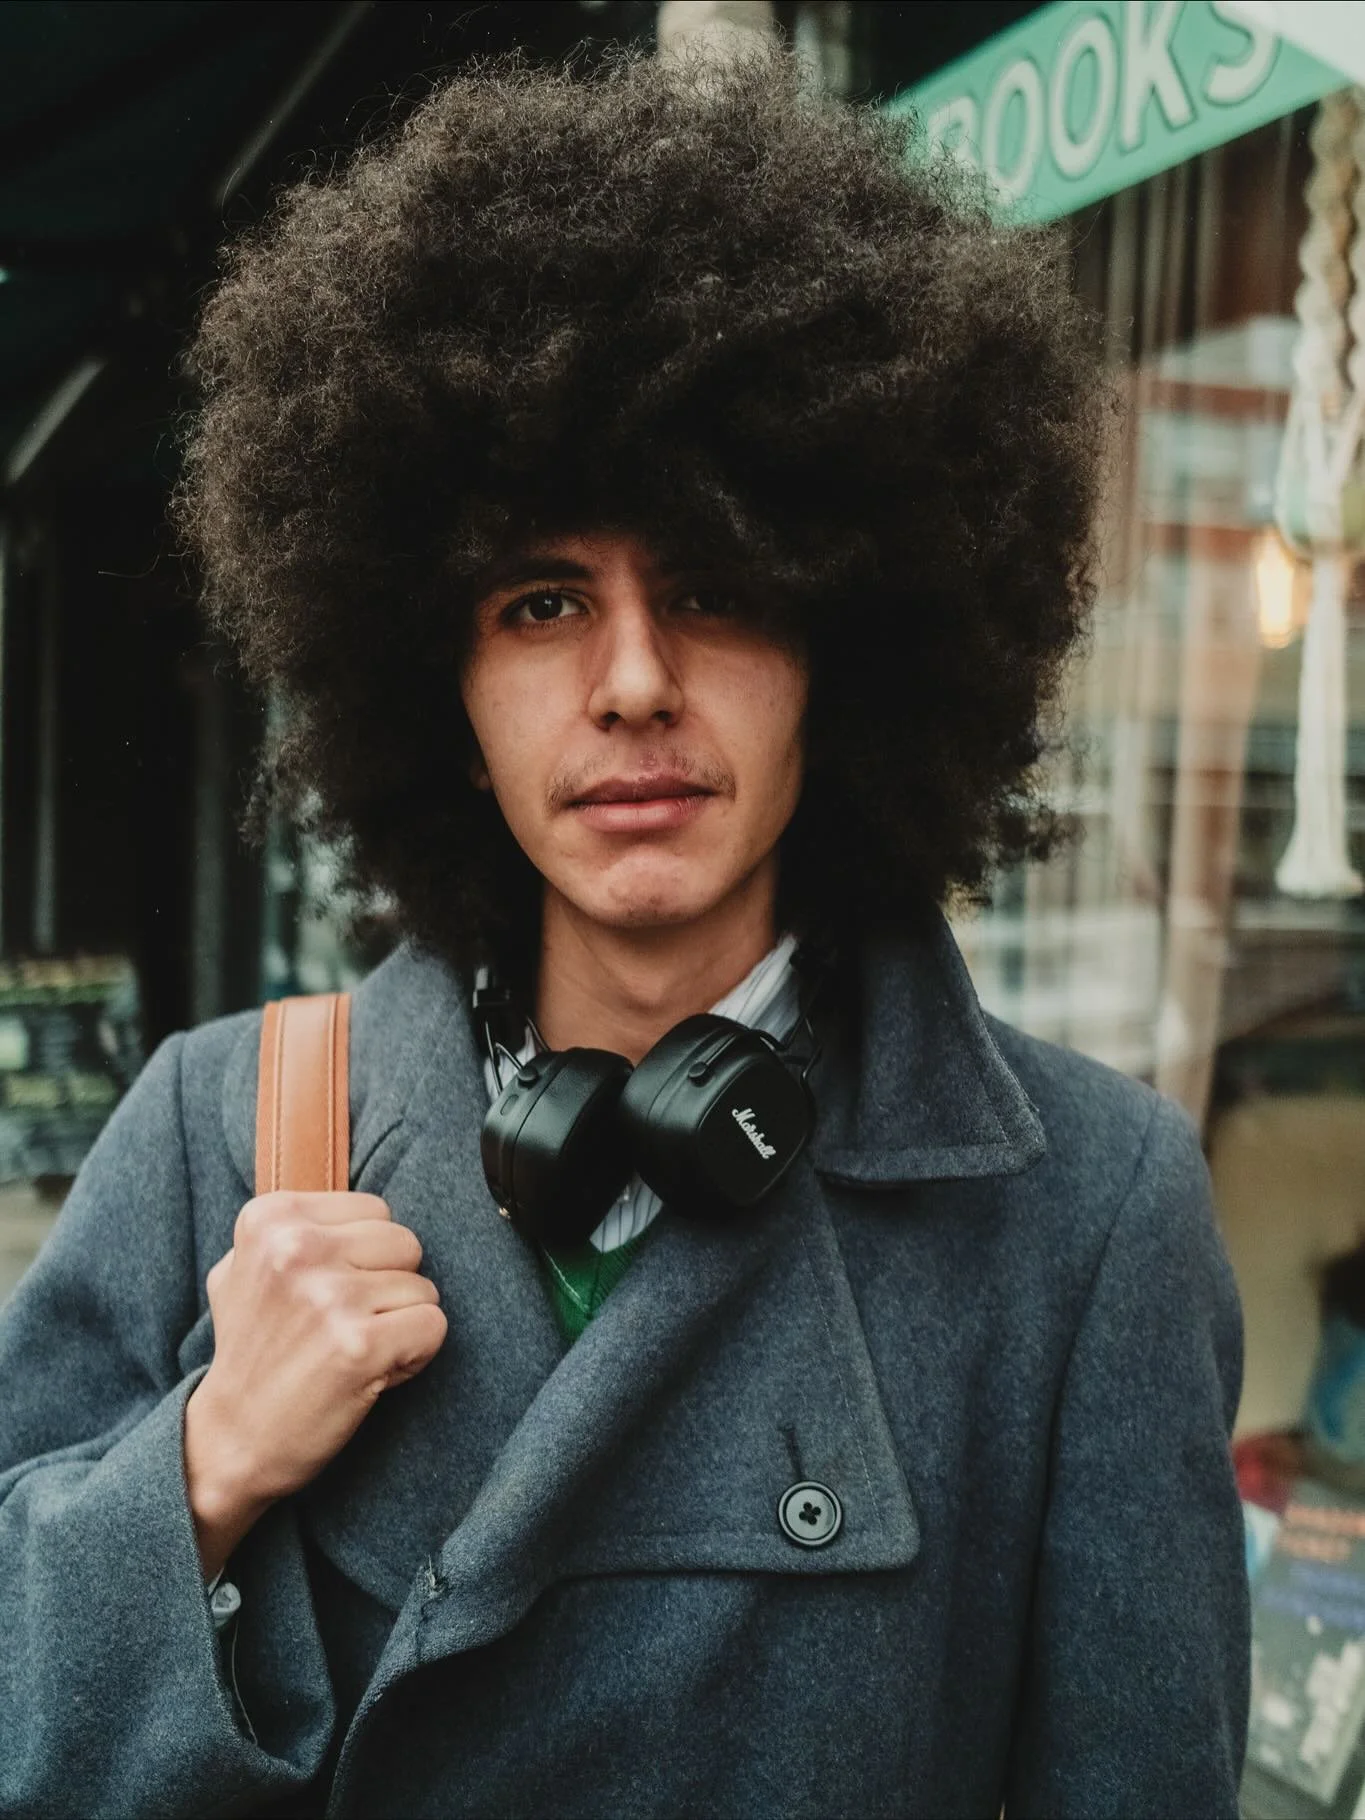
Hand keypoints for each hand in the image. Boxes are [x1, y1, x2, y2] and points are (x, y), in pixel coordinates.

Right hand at [183, 1191, 446, 1577]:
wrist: (230, 1440)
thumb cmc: (251, 1350)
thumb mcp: (245, 1266)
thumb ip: (297, 1225)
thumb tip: (362, 1204)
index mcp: (270, 1217)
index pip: (376, 1212)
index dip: (364, 1259)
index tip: (324, 1297)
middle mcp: (296, 1248)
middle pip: (406, 1243)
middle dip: (388, 1286)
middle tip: (343, 1327)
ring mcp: (328, 1296)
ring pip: (424, 1287)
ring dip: (400, 1324)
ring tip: (352, 1351)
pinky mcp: (359, 1344)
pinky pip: (433, 1326)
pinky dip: (415, 1355)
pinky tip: (373, 1372)